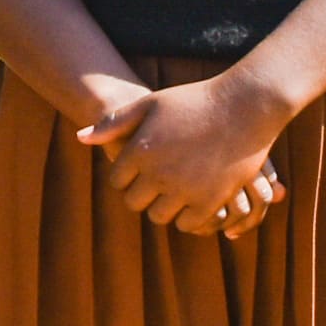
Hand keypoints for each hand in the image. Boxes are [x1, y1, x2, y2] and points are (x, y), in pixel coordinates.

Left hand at [80, 74, 287, 235]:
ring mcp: (185, 189)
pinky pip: (187, 224)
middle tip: (155, 184)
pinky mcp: (211, 201)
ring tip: (174, 191)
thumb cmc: (194, 101)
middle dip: (140, 194)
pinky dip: (187, 217)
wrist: (245, 106)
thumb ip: (114, 123)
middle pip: (134, 203)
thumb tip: (80, 138)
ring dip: (163, 207)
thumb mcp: (150, 104)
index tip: (139, 169)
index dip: (125, 176)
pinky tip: (192, 199)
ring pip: (159, 217)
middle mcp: (159, 173)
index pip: (116, 181)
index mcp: (140, 150)